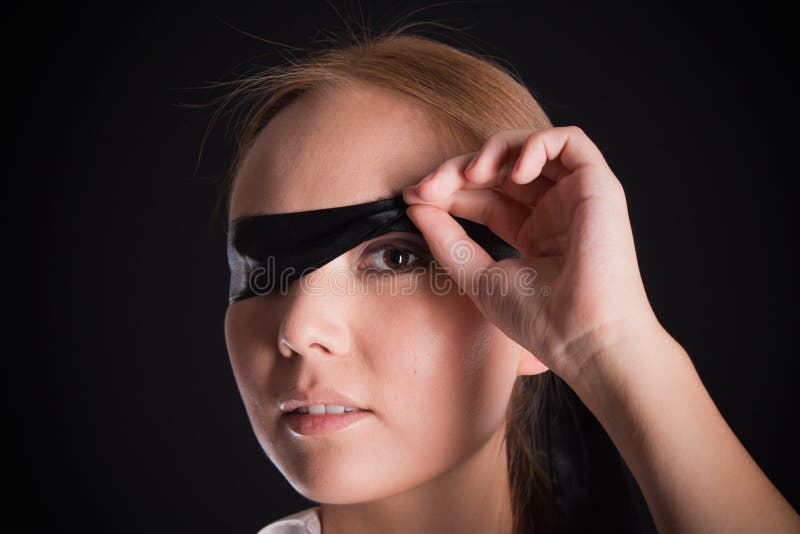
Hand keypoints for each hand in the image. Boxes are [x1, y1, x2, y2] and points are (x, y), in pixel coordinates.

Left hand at [402, 126, 658, 380]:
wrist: (583, 337)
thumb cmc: (539, 318)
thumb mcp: (477, 274)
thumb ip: (446, 239)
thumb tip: (416, 206)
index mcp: (531, 232)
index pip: (483, 196)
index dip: (447, 189)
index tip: (413, 198)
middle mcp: (553, 210)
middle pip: (500, 168)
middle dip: (459, 170)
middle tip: (428, 188)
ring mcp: (575, 196)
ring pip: (530, 147)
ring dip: (494, 151)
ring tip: (469, 174)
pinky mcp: (598, 185)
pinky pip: (569, 141)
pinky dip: (535, 144)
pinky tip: (511, 172)